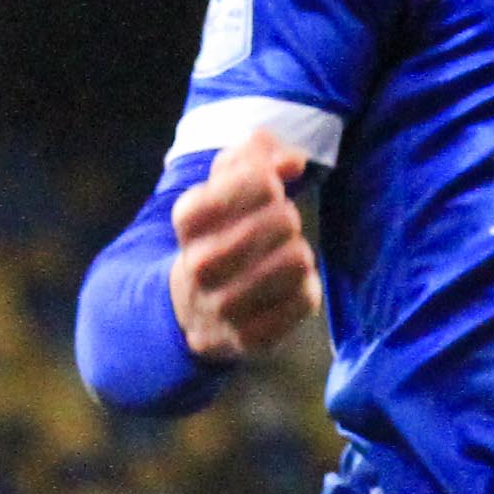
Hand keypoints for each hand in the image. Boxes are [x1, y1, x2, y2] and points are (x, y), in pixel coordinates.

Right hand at [170, 127, 321, 365]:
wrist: (192, 310)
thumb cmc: (220, 232)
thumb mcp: (223, 184)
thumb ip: (256, 154)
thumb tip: (292, 162)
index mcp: (188, 219)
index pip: (250, 180)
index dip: (268, 178)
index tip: (266, 188)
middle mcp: (199, 265)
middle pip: (281, 219)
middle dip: (287, 218)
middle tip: (277, 227)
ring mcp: (224, 307)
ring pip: (296, 260)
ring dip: (297, 254)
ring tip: (282, 257)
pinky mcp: (250, 339)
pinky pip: (305, 299)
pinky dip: (304, 289)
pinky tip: (285, 289)